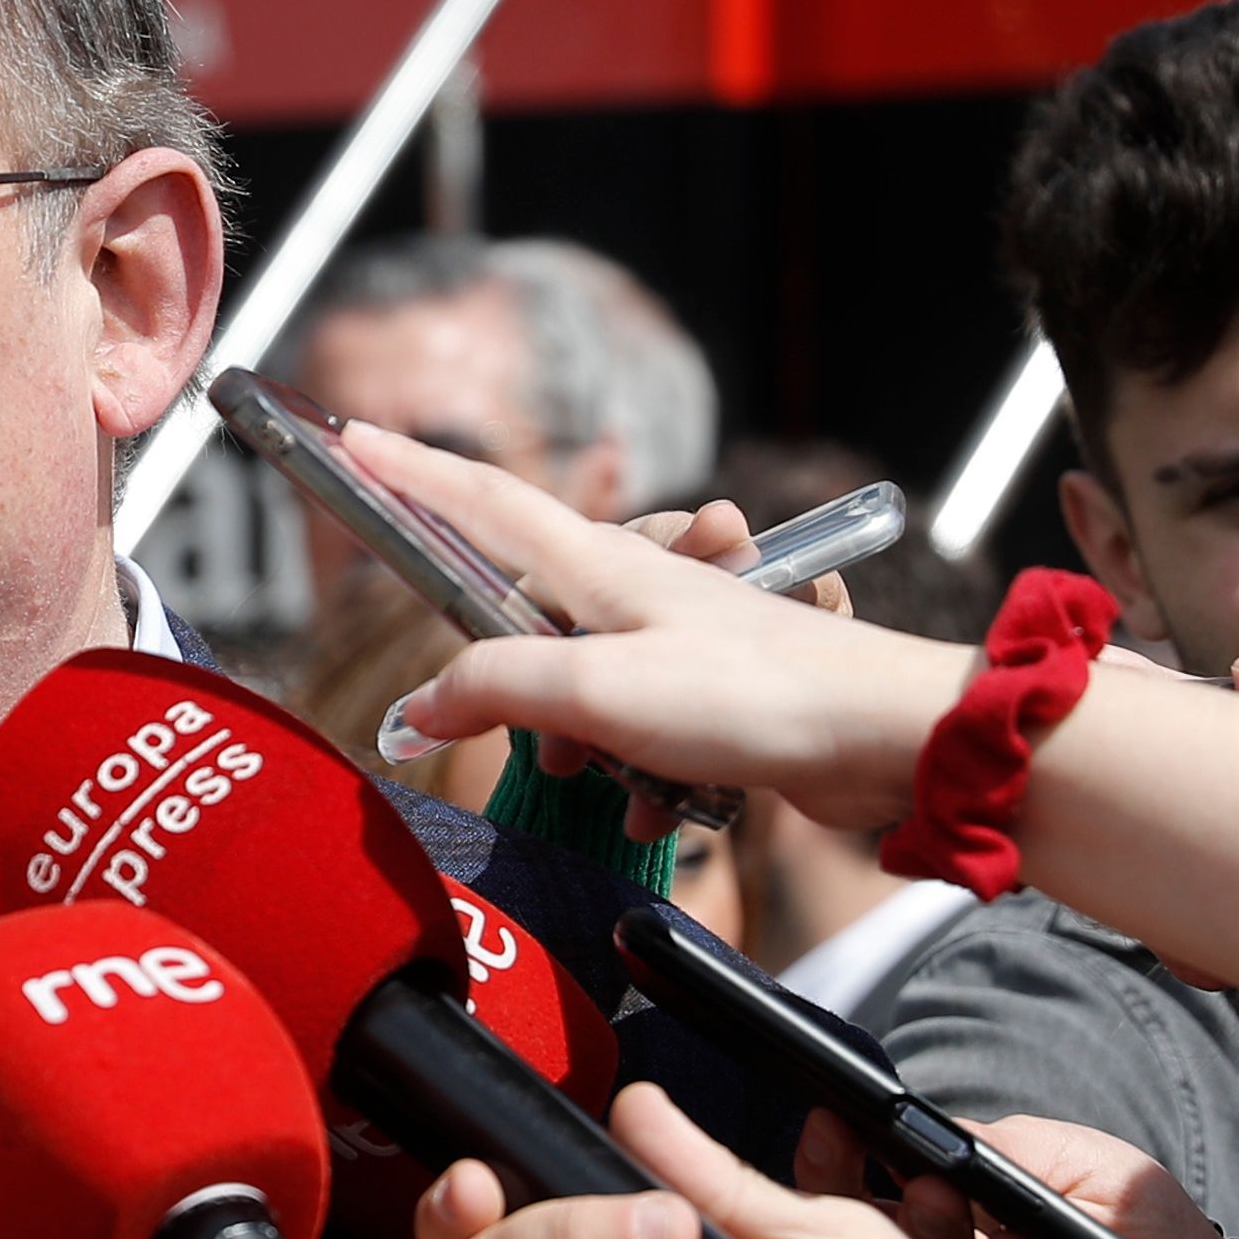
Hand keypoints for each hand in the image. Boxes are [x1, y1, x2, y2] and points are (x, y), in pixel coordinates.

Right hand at [355, 426, 971, 828]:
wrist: (885, 736)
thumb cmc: (755, 695)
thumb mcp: (601, 690)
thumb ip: (497, 688)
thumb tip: (419, 711)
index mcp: (600, 565)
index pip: (483, 501)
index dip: (412, 472)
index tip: (353, 436)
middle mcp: (633, 591)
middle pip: (524, 618)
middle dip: (509, 686)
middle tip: (540, 739)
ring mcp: (674, 641)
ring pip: (578, 689)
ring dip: (581, 744)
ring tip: (614, 774)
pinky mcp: (709, 697)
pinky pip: (637, 735)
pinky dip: (640, 775)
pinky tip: (672, 803)